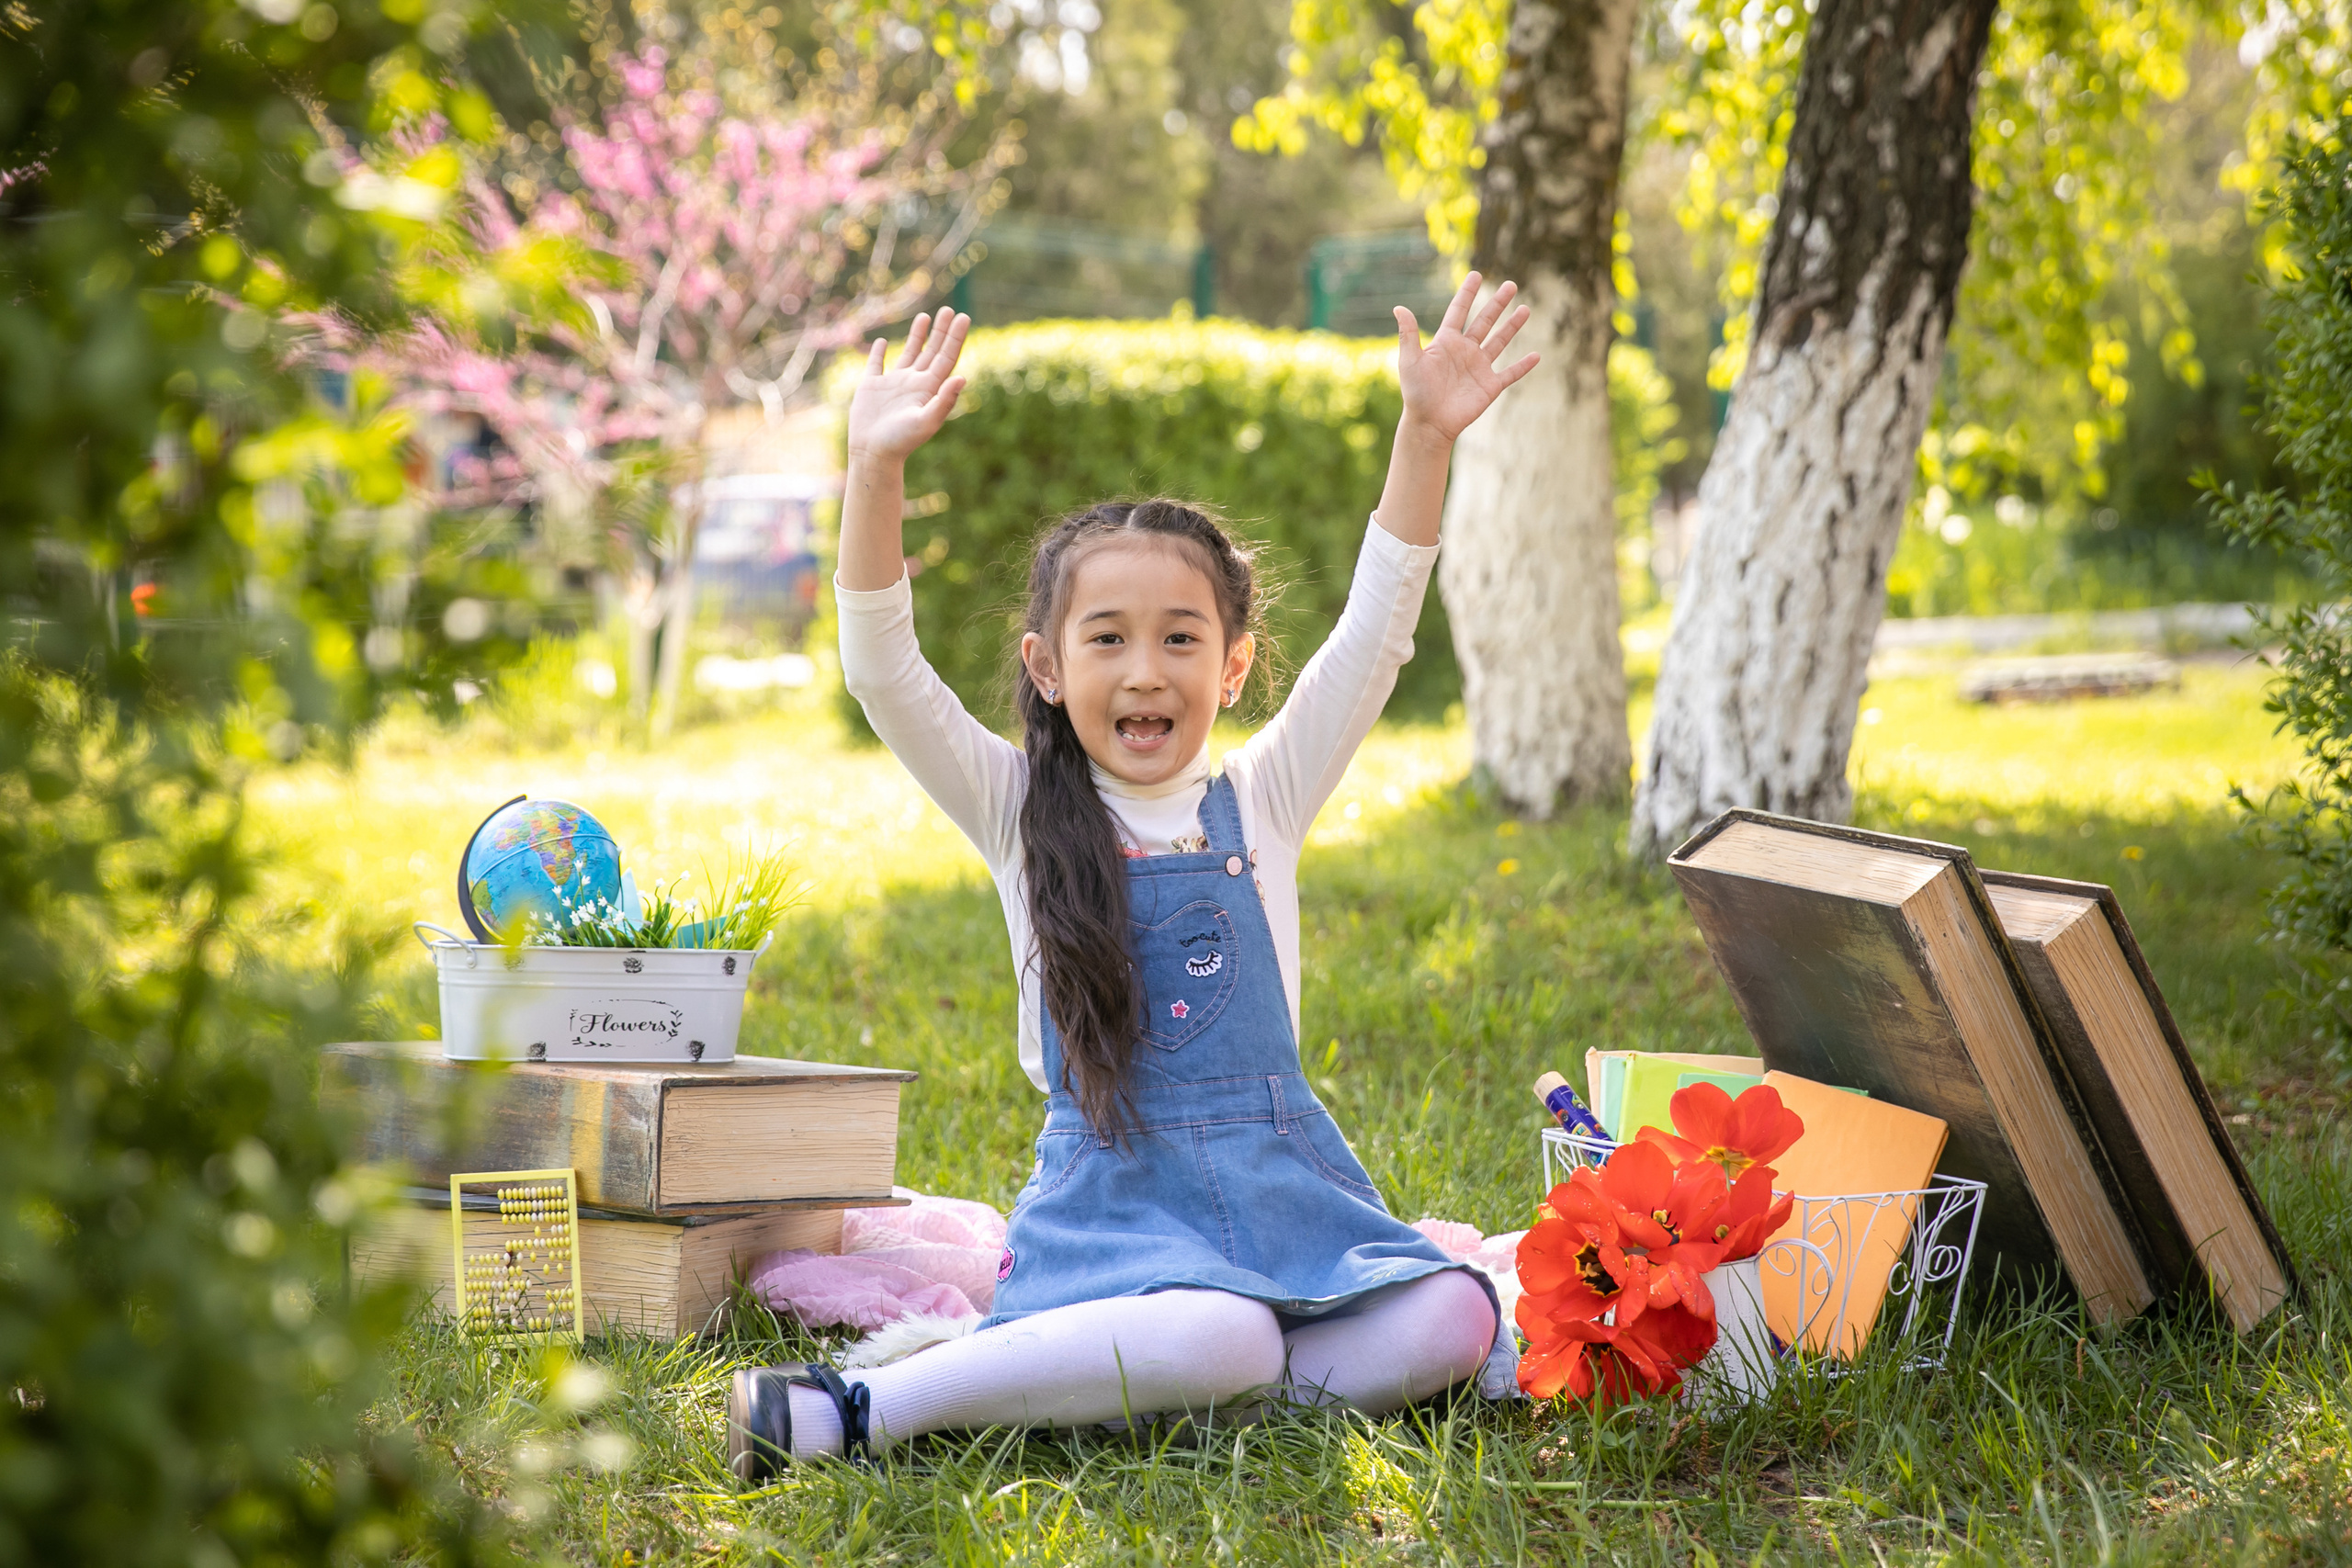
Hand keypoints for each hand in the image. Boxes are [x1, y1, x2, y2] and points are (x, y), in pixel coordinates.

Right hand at [846, 306, 968, 463]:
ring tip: (925, 316)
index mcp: (929, 388)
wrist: (873, 453)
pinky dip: (880, 352)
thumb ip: (945, 400)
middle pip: (932, 351)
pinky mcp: (872, 387)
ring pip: (909, 353)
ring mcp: (894, 384)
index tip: (964, 317)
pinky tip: (883, 342)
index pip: (946, 357)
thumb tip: (962, 377)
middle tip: (949, 309)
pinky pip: (877, 364)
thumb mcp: (926, 421)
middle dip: (941, 331)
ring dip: (918, 335)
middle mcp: (914, 383)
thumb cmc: (901, 441)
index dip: (955, 337)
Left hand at [1394, 272, 1537, 443]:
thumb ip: (1408, 334)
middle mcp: (1465, 351)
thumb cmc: (1416, 393)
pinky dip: (1523, 366)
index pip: (1459, 311)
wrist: (1429, 424)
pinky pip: (1510, 374)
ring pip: (1500, 342)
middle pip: (1485, 321)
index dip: (1467, 293)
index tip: (1475, 274)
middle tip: (1511, 285)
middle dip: (1497, 303)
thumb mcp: (1410, 361)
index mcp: (1446, 342)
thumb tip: (1398, 307)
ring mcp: (1479, 368)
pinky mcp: (1490, 386)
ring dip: (1513, 326)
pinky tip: (1536, 356)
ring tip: (1525, 309)